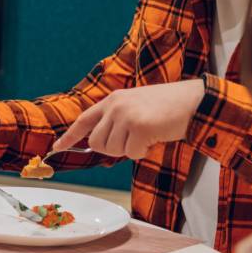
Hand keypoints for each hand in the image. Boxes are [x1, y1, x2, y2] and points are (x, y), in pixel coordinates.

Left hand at [51, 79, 204, 157]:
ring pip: (113, 150)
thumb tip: (102, 144)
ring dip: (131, 149)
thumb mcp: (136, 106)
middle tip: (134, 141)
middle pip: (96, 142)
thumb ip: (117, 120)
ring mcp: (126, 115)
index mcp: (113, 99)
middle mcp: (115, 105)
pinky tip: (155, 136)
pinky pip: (132, 153)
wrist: (194, 101)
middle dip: (112, 148)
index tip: (57, 147)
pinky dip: (144, 151)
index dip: (69, 136)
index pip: (84, 120)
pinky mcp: (139, 127)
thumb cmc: (169, 107)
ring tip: (148, 133)